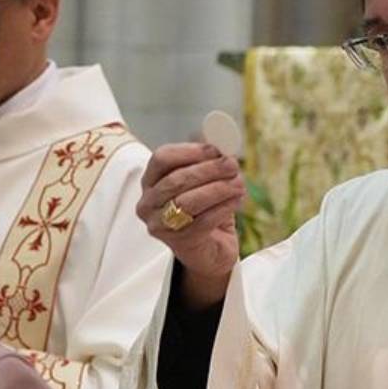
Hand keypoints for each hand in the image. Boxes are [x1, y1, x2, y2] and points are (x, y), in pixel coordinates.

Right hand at [137, 143, 244, 308]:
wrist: (210, 250)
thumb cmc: (206, 210)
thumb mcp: (206, 181)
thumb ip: (210, 160)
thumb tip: (223, 137)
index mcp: (150, 181)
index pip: (162, 158)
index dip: (190, 151)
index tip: (216, 149)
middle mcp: (148, 203)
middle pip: (176, 179)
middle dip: (208, 170)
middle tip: (233, 165)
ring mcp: (160, 225)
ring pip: (188, 201)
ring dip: (218, 189)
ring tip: (239, 184)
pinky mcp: (179, 243)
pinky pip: (202, 221)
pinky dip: (223, 207)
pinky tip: (237, 200)